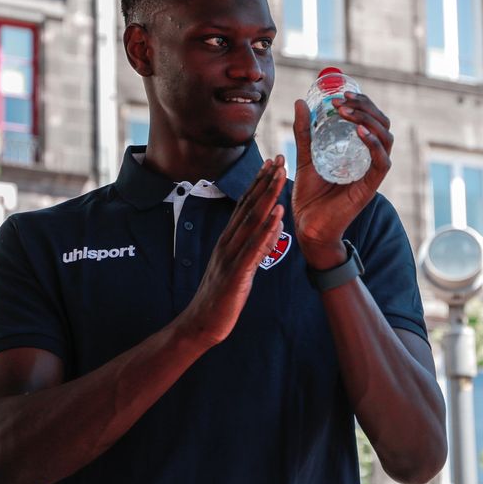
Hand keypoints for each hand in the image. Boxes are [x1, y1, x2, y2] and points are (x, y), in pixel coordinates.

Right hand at [177, 157, 286, 347]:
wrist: (202, 323)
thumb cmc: (222, 296)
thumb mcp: (242, 266)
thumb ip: (258, 245)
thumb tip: (275, 226)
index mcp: (229, 240)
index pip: (245, 206)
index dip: (258, 184)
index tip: (270, 164)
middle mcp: (228, 242)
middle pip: (248, 207)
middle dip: (265, 182)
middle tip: (278, 159)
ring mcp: (230, 256)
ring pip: (251, 221)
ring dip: (267, 197)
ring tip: (280, 177)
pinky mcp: (236, 273)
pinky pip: (252, 248)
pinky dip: (265, 229)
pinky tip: (277, 215)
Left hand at [292, 92, 393, 266]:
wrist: (307, 226)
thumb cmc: (310, 195)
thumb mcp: (306, 156)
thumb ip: (304, 131)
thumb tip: (300, 101)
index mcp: (358, 150)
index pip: (371, 119)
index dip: (362, 103)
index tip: (341, 93)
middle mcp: (369, 159)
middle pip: (382, 125)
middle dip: (366, 107)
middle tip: (342, 100)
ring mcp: (371, 172)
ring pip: (386, 139)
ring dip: (368, 121)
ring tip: (347, 112)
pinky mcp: (370, 187)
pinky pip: (382, 163)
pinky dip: (374, 145)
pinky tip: (359, 132)